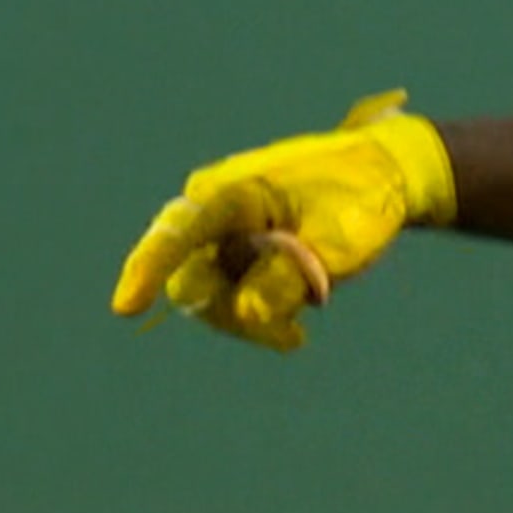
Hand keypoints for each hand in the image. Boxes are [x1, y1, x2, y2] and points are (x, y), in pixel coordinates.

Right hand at [111, 91, 456, 351]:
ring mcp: (222, 227)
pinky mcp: (235, 245)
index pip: (179, 233)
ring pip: (209, 293)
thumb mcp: (335, 245)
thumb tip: (244, 313)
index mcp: (234, 192)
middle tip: (292, 338)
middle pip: (191, 280)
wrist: (386, 174)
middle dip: (231, 317)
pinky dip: (254, 312)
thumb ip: (286, 278)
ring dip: (247, 320)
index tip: (125, 307)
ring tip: (297, 334)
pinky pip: (226, 289)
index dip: (147, 270)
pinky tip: (292, 326)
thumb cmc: (362, 200)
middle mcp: (214, 206)